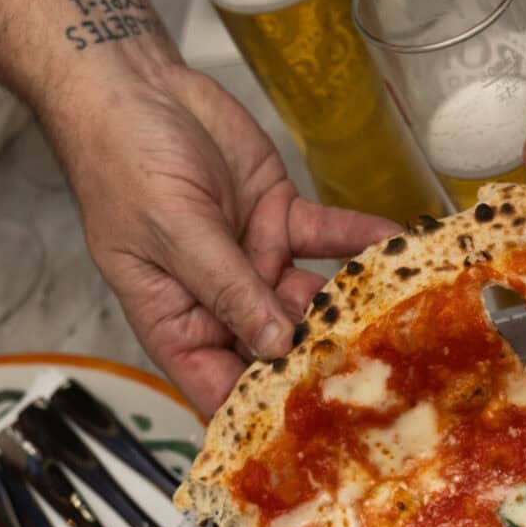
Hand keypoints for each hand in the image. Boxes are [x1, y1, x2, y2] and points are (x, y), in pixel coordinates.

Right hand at [46, 60, 391, 414]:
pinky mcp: (280, 219)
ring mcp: (253, 262)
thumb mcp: (175, 233)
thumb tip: (276, 345)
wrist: (136, 88)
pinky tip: (397, 246)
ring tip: (400, 322)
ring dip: (350, 308)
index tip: (309, 438)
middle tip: (381, 383)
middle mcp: (218, 302)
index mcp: (176, 321)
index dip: (260, 413)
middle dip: (321, 365)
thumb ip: (229, 289)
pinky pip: (328, 239)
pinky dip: (362, 240)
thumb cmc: (125, 163)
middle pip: (275, 350)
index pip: (218, 386)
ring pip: (310, 299)